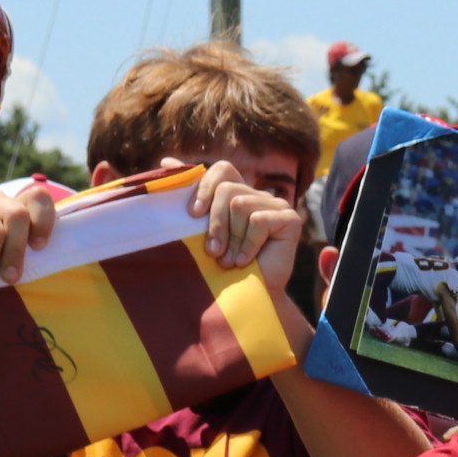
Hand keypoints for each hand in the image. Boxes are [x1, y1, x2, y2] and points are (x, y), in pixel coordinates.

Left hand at [191, 161, 300, 285]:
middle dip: (215, 222)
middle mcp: (259, 196)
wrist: (248, 297)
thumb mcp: (200, 228)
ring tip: (229, 260)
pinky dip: (248, 245)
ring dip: (231, 238)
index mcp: (239, 195)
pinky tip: (245, 261)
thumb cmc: (221, 266)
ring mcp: (277, 206)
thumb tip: (166, 159)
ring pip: (240, 204)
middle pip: (228, 188)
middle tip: (212, 251)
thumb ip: (189, 196)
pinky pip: (259, 221)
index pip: (223, 169)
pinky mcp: (291, 219)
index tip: (192, 214)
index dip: (205, 186)